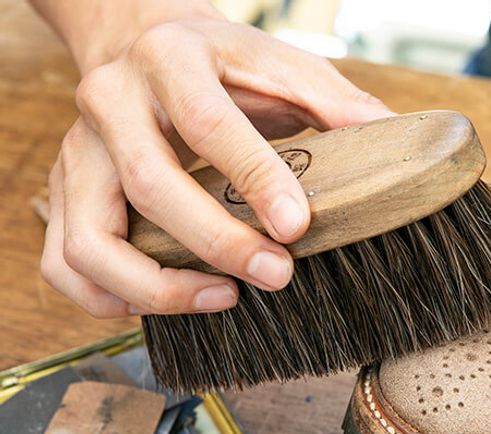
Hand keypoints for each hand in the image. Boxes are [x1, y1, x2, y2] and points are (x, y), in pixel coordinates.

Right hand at [33, 0, 393, 316]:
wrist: (145, 43)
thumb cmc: (221, 64)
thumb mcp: (280, 64)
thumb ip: (334, 100)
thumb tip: (394, 142)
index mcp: (170, 59)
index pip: (204, 121)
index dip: (252, 177)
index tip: (296, 226)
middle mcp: (111, 103)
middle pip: (149, 186)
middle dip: (217, 243)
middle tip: (276, 275)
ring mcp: (79, 153)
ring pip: (90, 242)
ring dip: (158, 286)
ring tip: (224, 297)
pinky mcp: (65, 193)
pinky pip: (64, 264)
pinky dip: (111, 298)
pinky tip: (172, 300)